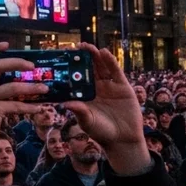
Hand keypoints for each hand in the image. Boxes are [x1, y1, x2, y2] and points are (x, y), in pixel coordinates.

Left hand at [64, 43, 148, 174]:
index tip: (62, 58)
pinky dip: (111, 62)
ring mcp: (110, 86)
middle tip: (74, 47)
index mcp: (85, 94)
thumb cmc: (101, 132)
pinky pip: (116, 72)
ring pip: (101, 67)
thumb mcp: (87, 121)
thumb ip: (79, 111)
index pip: (76, 78)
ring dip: (95, 56)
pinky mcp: (123, 87)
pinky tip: (105, 53)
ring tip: (87, 46)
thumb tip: (64, 103)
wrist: (123, 139)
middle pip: (88, 69)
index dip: (71, 68)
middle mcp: (96, 88)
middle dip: (82, 58)